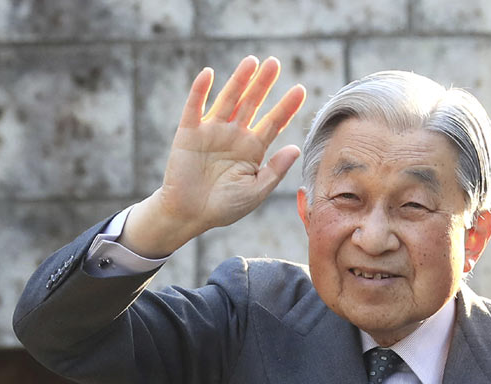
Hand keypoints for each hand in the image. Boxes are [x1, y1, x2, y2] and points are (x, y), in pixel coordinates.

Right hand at [124, 56, 306, 256]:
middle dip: (263, 84)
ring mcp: (212, 131)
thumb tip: (296, 147)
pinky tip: (208, 74)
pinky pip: (194, 107)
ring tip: (251, 61)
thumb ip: (275, 170)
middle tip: (275, 63)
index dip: (286, 107)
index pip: (273, 123)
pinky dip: (200, 90)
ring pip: (228, 100)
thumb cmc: (224, 206)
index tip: (300, 90)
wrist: (190, 215)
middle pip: (252, 104)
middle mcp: (234, 135)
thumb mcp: (255, 191)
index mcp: (253, 149)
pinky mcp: (189, 133)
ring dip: (238, 80)